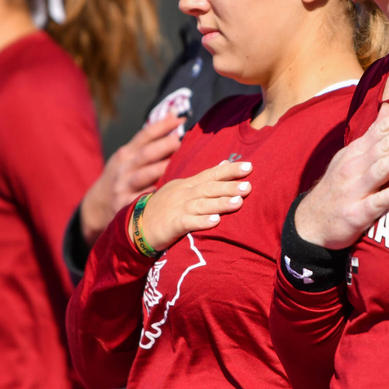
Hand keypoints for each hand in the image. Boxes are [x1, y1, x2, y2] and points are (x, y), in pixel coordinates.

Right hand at [80, 115, 184, 244]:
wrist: (96, 205)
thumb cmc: (120, 176)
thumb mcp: (128, 156)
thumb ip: (150, 139)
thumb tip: (174, 115)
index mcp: (126, 153)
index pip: (145, 135)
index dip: (162, 126)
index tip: (180, 119)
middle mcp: (124, 168)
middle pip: (145, 154)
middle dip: (164, 146)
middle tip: (180, 141)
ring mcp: (123, 187)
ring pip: (143, 176)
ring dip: (161, 169)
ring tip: (178, 164)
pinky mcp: (124, 205)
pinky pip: (140, 199)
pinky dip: (153, 195)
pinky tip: (166, 192)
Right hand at [133, 161, 252, 252]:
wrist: (139, 225)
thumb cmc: (165, 206)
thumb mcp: (182, 188)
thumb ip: (203, 178)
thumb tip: (223, 164)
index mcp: (188, 184)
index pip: (211, 174)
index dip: (229, 170)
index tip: (249, 167)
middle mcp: (184, 194)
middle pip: (209, 188)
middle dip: (229, 186)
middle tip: (248, 186)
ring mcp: (178, 208)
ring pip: (201, 204)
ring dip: (220, 203)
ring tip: (238, 202)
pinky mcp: (172, 225)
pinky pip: (188, 222)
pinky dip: (202, 221)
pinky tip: (216, 221)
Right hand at [294, 100, 388, 249]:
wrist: (311, 223)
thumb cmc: (336, 187)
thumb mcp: (349, 156)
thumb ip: (371, 134)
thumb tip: (388, 107)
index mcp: (354, 152)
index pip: (380, 129)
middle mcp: (354, 167)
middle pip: (383, 146)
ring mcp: (354, 190)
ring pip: (382, 169)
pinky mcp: (357, 213)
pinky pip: (378, 201)